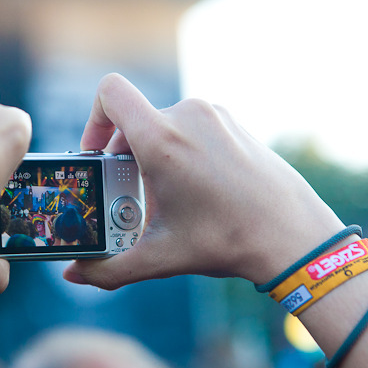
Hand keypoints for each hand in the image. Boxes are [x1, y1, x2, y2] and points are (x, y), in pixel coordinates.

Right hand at [63, 73, 344, 288]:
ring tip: (165, 194)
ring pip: (164, 123)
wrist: (293, 235)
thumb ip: (108, 268)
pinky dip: (181, 149)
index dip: (93, 120)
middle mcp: (188, 117)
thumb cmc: (228, 240)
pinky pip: (192, 126)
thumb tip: (74, 273)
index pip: (110, 93)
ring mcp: (215, 116)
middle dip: (122, 153)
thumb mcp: (160, 256)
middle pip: (134, 118)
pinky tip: (195, 187)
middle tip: (129, 192)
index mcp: (162, 140)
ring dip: (153, 152)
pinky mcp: (234, 123)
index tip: (98, 154)